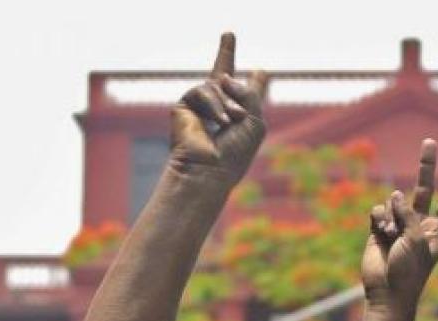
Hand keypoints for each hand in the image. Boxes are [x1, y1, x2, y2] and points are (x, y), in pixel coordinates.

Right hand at [169, 33, 266, 184]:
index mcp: (236, 115)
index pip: (239, 90)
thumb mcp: (254, 121)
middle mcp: (217, 108)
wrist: (210, 170)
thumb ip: (250, 94)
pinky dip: (215, 106)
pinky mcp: (183, 106)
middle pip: (220, 74)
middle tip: (229, 33)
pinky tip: (221, 122)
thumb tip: (227, 75)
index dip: (246, 77)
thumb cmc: (235, 154)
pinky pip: (203, 91)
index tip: (252, 63)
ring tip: (232, 121)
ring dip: (228, 103)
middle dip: (225, 53)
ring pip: (217, 85)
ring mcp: (199, 107)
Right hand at [361, 139, 437, 311]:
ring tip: (393, 238)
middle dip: (426, 165)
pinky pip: (378, 211)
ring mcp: (398, 225)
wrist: (387, 293)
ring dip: (392, 216)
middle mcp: (418, 224)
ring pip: (394, 202)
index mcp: (436, 229)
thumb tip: (394, 196)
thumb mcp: (417, 240)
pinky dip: (379, 220)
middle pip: (423, 187)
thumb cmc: (409, 272)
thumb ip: (408, 214)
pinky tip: (381, 235)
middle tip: (430, 141)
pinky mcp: (378, 229)